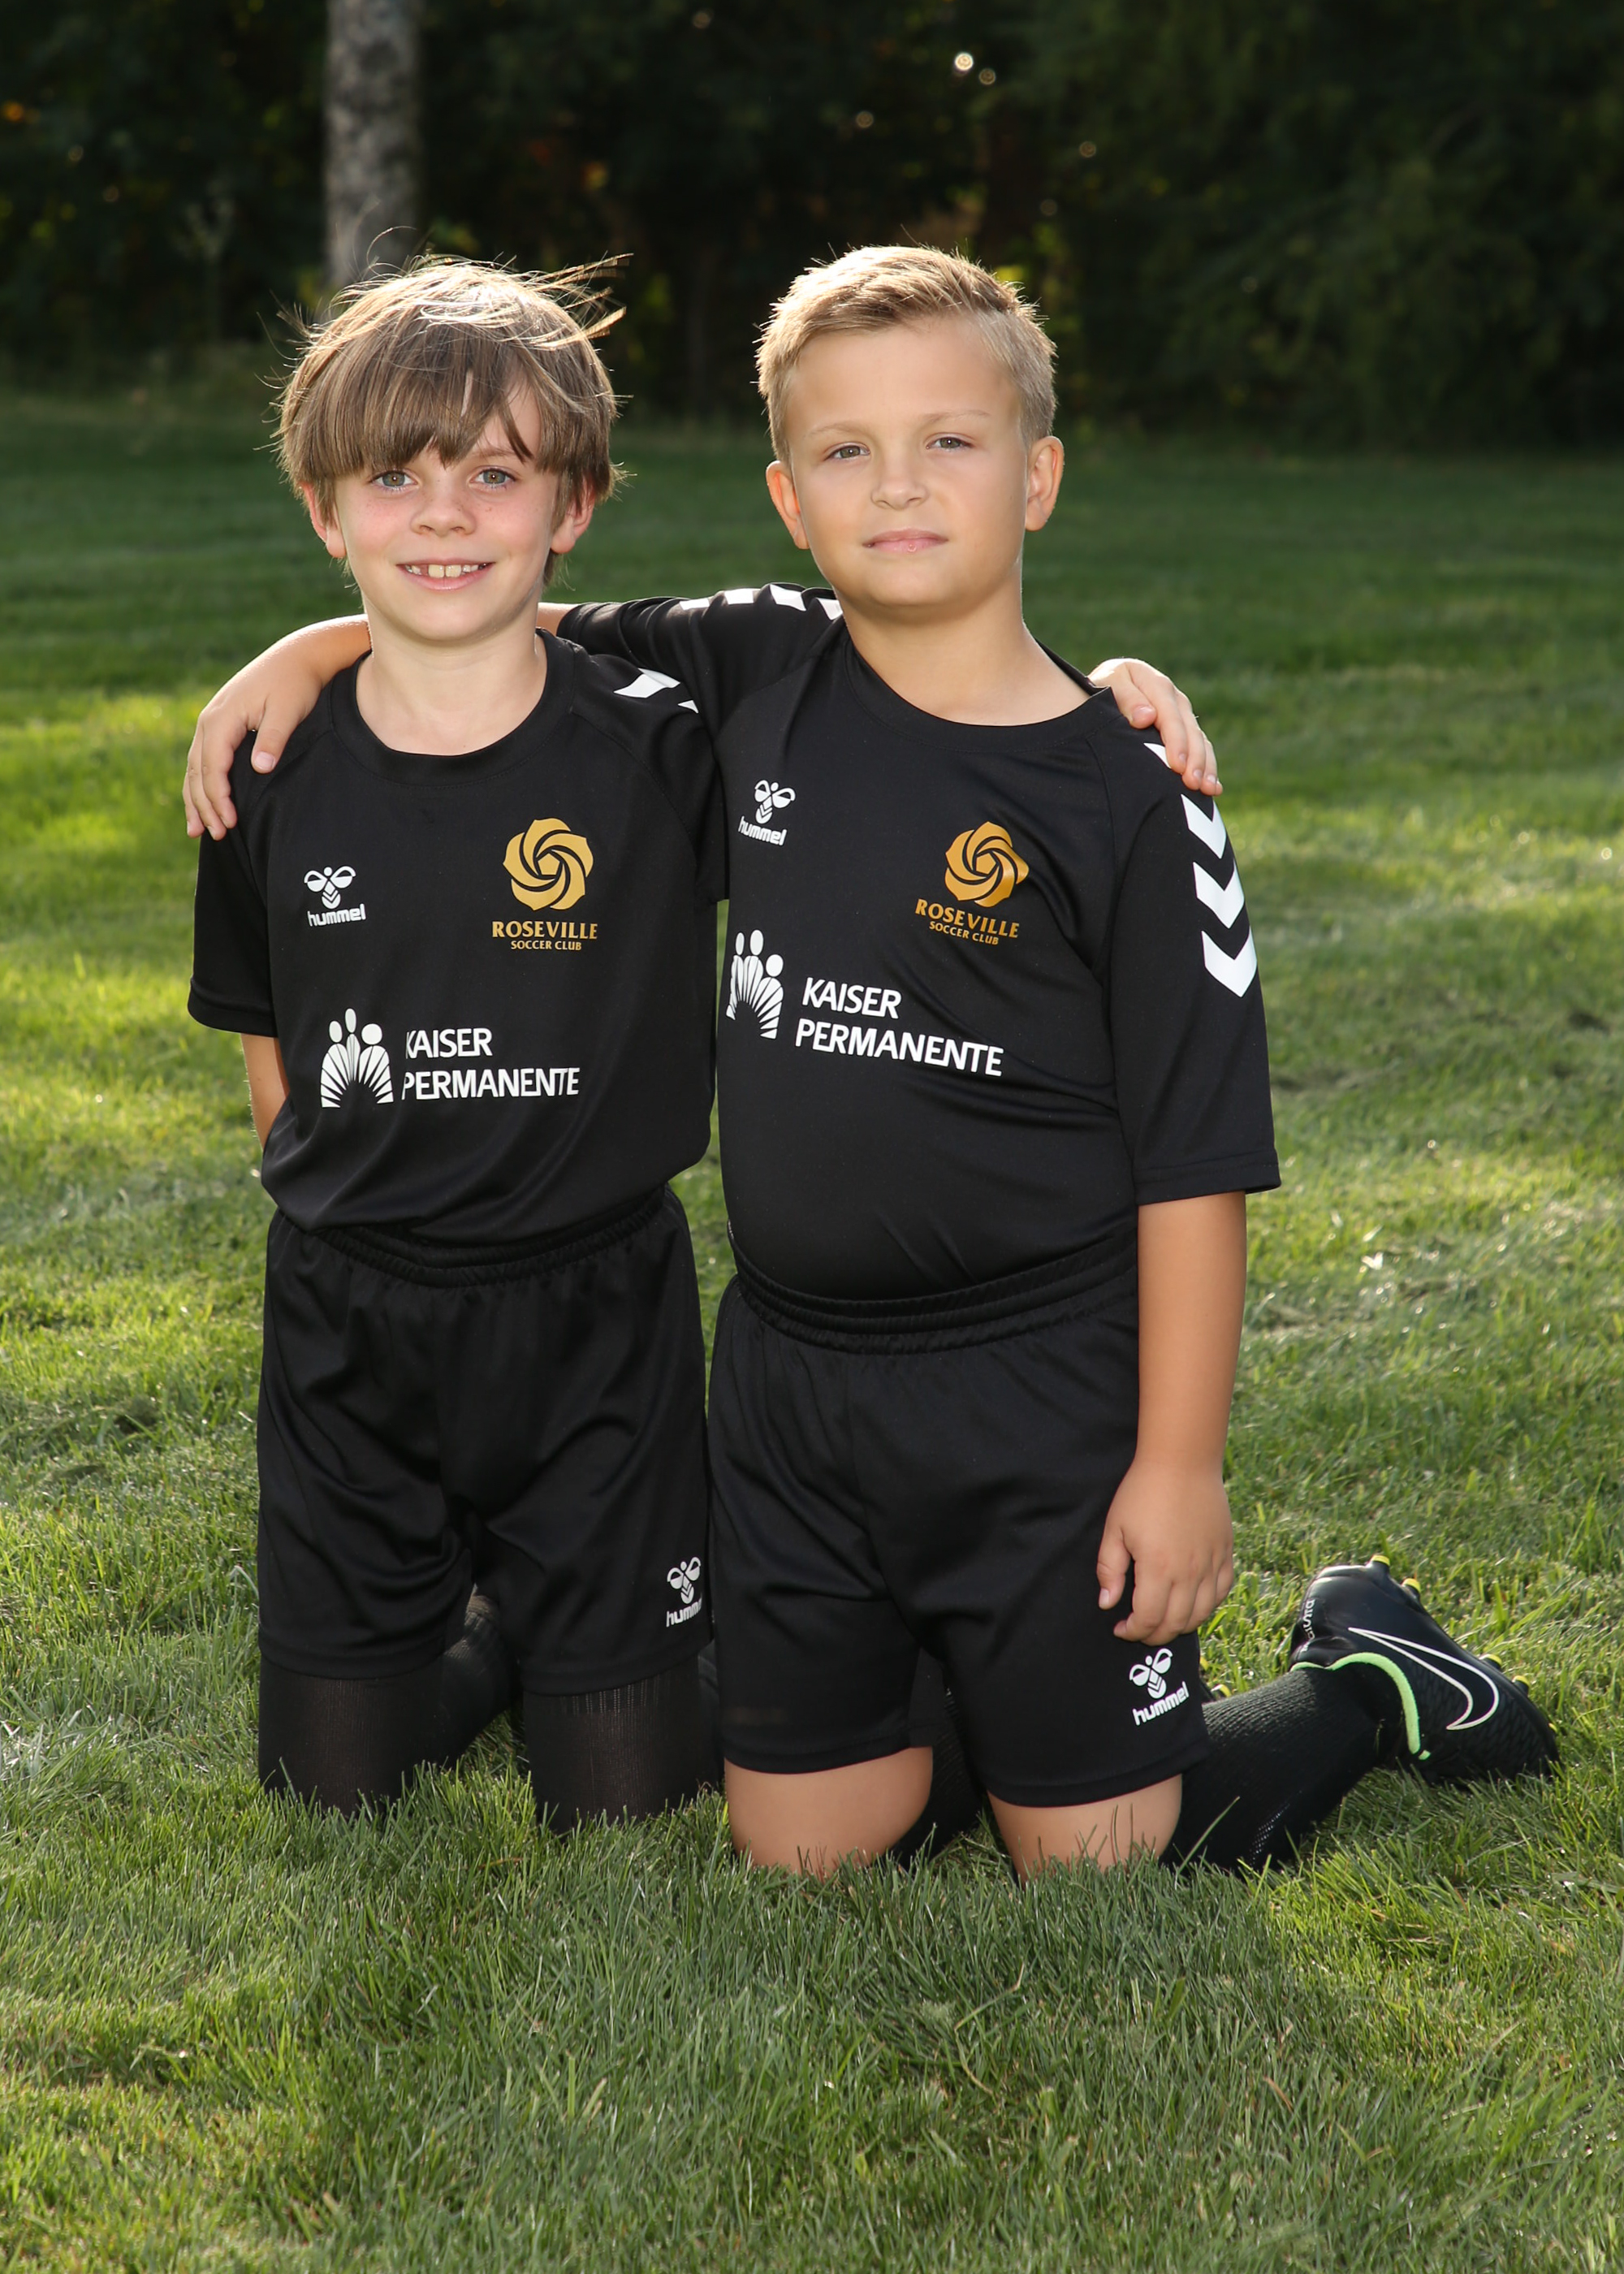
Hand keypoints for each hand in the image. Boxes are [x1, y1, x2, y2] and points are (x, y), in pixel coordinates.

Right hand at [182, 618, 369, 838]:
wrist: (298, 656)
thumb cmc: (296, 683)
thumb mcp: (288, 709)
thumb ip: (273, 738)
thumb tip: (260, 768)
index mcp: (222, 717)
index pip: (213, 766)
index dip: (219, 798)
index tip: (231, 824)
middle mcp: (210, 719)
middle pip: (198, 771)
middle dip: (205, 805)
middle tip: (219, 836)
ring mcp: (212, 721)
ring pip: (195, 767)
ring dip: (196, 799)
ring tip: (198, 831)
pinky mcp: (221, 724)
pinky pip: (203, 760)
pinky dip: (200, 784)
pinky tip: (202, 804)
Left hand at [1089, 658, 1219, 795]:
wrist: (1104, 689)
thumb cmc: (1101, 690)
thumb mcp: (1107, 685)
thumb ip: (1126, 698)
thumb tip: (1147, 717)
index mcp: (1155, 683)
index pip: (1169, 714)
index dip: (1176, 740)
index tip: (1177, 764)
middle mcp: (1173, 698)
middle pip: (1189, 729)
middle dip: (1194, 758)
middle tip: (1193, 783)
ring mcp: (1181, 714)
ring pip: (1199, 741)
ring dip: (1205, 766)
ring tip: (1206, 789)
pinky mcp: (1184, 730)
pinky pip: (1200, 749)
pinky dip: (1207, 768)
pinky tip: (1213, 788)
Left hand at [1097, 1458, 1234, 1644]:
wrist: (1182, 1461)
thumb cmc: (1143, 1492)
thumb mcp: (1115, 1529)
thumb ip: (1109, 1570)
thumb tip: (1107, 1603)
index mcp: (1158, 1569)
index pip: (1149, 1620)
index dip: (1133, 1631)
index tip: (1121, 1628)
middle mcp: (1189, 1573)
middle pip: (1175, 1624)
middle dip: (1154, 1634)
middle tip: (1140, 1629)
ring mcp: (1211, 1564)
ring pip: (1201, 1614)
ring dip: (1180, 1625)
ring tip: (1163, 1620)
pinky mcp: (1225, 1553)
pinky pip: (1221, 1592)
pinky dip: (1207, 1606)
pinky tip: (1191, 1603)